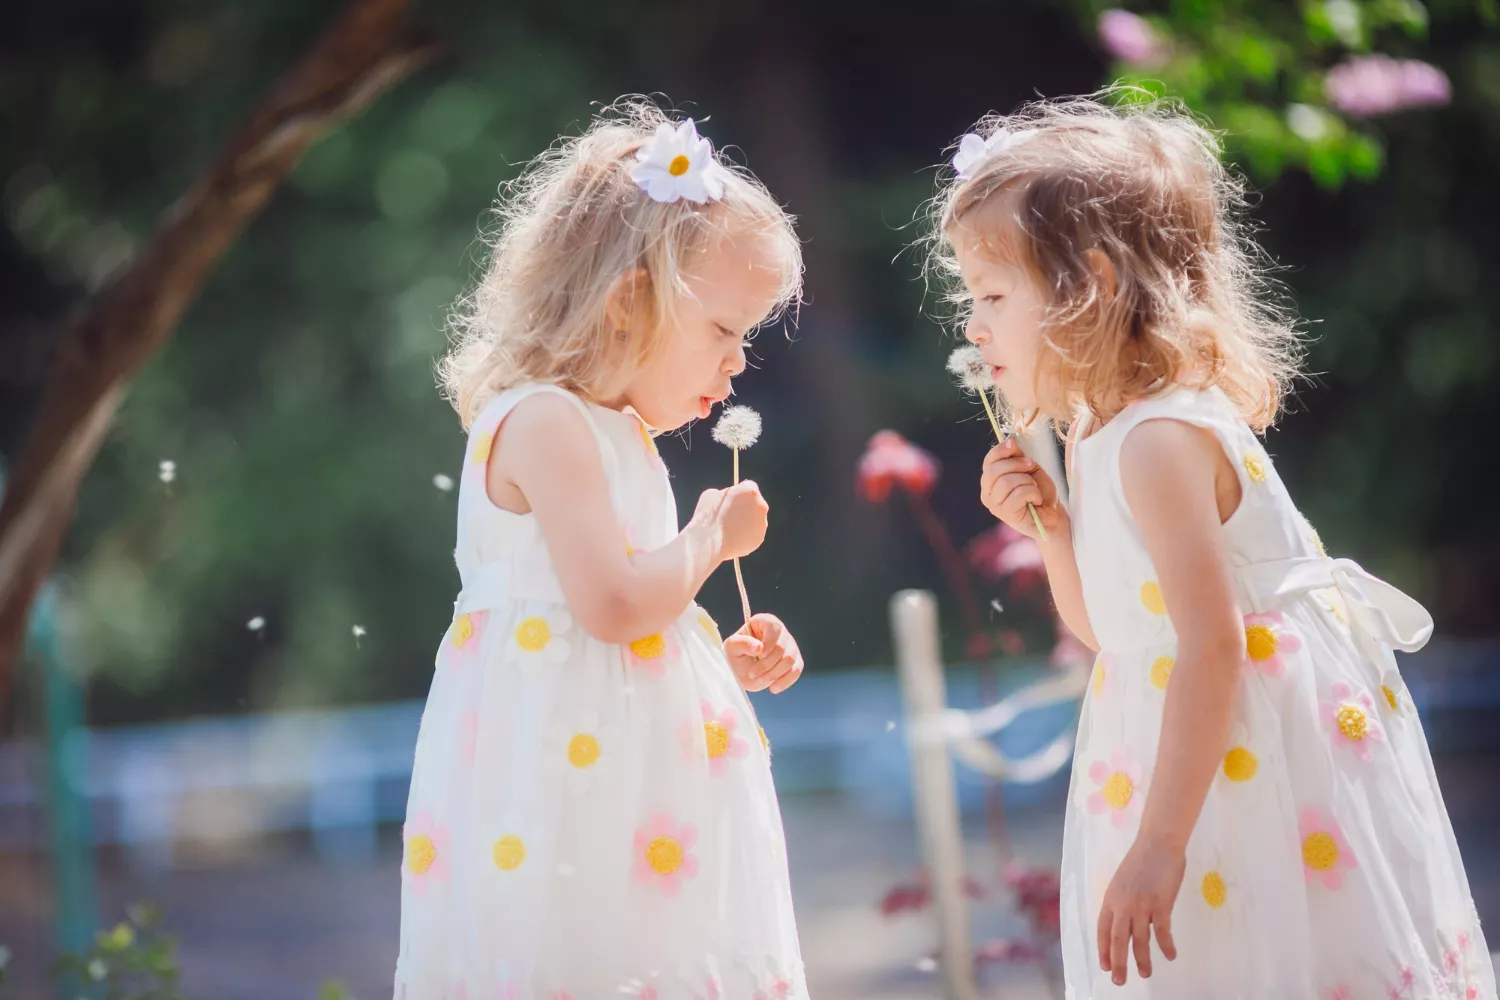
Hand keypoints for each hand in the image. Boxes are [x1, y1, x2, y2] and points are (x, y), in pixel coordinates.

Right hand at [692, 481, 768, 560]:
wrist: (710, 545)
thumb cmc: (708, 517)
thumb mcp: (710, 495)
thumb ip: (722, 493)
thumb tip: (724, 496)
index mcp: (750, 491)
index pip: (748, 486)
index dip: (738, 492)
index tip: (731, 498)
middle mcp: (761, 506)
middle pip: (754, 503)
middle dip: (744, 506)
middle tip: (729, 514)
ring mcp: (762, 524)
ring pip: (754, 519)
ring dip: (745, 521)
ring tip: (728, 528)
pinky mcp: (759, 539)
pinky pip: (752, 534)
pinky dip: (744, 535)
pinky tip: (731, 538)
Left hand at [722, 614, 803, 693]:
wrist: (740, 671)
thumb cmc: (734, 655)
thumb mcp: (731, 647)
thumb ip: (742, 643)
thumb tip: (758, 647)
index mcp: (764, 622)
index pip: (774, 626)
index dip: (769, 642)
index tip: (759, 655)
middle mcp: (780, 632)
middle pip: (782, 647)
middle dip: (766, 664)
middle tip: (751, 674)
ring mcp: (790, 646)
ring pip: (790, 660)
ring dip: (773, 674)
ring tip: (758, 680)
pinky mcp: (795, 661)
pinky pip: (796, 671)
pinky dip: (785, 681)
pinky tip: (773, 688)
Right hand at [981, 439, 1065, 539]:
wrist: (1053, 516)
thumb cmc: (1040, 492)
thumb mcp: (1029, 469)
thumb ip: (1017, 457)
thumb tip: (1010, 442)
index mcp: (990, 482)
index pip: (988, 462)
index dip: (1000, 450)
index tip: (1014, 445)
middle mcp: (987, 494)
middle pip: (995, 470)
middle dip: (1017, 464)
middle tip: (1031, 467)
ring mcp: (995, 506)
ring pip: (1007, 481)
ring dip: (1027, 481)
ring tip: (1034, 488)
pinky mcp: (1007, 515)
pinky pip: (1019, 494)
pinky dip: (1033, 493)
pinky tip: (1036, 499)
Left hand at [1097, 838, 1183, 985]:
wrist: (1157, 843)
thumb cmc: (1142, 861)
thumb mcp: (1123, 882)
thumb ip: (1122, 902)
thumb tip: (1126, 923)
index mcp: (1111, 898)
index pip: (1103, 930)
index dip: (1103, 949)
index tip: (1104, 966)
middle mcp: (1123, 904)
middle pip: (1118, 940)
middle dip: (1118, 963)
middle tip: (1119, 981)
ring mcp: (1141, 905)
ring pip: (1140, 940)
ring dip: (1142, 959)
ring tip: (1144, 974)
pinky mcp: (1160, 904)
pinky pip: (1162, 931)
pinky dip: (1166, 946)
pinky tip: (1170, 956)